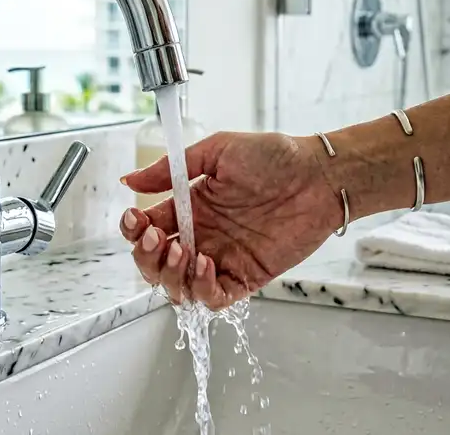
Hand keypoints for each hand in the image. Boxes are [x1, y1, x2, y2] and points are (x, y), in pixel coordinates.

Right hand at [119, 132, 343, 309]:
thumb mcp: (217, 151)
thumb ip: (172, 168)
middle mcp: (202, 236)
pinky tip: (205, 262)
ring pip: (178, 286)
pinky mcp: (245, 277)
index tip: (134, 219)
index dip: (133, 230)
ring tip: (182, 249)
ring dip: (170, 273)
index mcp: (190, 207)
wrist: (319, 176)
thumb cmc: (275, 158)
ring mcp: (222, 258)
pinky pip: (213, 297)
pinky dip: (201, 287)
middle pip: (156, 263)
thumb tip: (130, 180)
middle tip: (154, 238)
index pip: (147, 228)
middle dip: (145, 256)